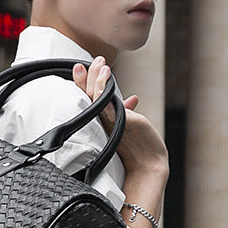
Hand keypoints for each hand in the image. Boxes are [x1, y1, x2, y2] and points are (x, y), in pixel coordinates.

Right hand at [72, 59, 167, 179]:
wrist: (148, 166)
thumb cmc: (139, 148)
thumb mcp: (130, 124)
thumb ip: (126, 111)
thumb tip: (132, 98)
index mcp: (102, 120)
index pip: (88, 98)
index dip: (82, 82)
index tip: (78, 67)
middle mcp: (103, 121)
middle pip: (89, 96)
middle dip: (88, 77)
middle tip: (88, 62)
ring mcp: (110, 124)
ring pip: (97, 100)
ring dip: (98, 81)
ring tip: (101, 66)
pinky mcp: (121, 125)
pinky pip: (109, 108)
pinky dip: (104, 96)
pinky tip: (104, 83)